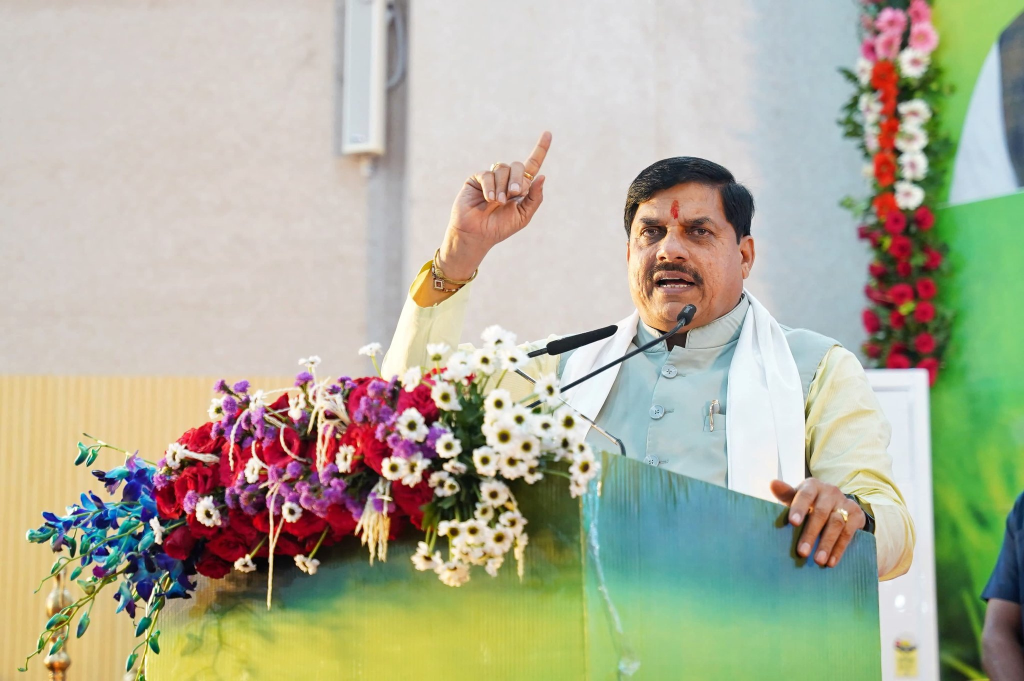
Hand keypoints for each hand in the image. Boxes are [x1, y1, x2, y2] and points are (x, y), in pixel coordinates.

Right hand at [438, 131, 551, 278]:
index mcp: (520, 187)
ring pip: (503, 169)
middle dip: (518, 179)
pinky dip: (491, 187)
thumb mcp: (523, 216)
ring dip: (503, 187)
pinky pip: (488, 174)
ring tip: (498, 202)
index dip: (540, 149)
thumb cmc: (499, 228)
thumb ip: (534, 198)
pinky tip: (489, 199)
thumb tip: (542, 177)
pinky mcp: (477, 179)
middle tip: (515, 194)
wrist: (477, 235)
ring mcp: (492, 178)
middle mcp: (506, 180)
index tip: (548, 133)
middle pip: (518, 166)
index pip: (532, 165)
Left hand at [770, 478, 865, 568]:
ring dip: (827, 544)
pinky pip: (849, 533)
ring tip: (818, 560)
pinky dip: (839, 548)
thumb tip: (773, 484)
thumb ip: (785, 493)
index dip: (799, 508)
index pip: (805, 495)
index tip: (793, 523)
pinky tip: (831, 561)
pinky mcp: (856, 514)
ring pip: (836, 524)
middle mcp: (830, 491)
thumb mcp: (796, 497)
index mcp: (813, 485)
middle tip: (802, 552)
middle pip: (821, 513)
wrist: (836, 504)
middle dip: (811, 534)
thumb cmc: (809, 502)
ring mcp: (844, 502)